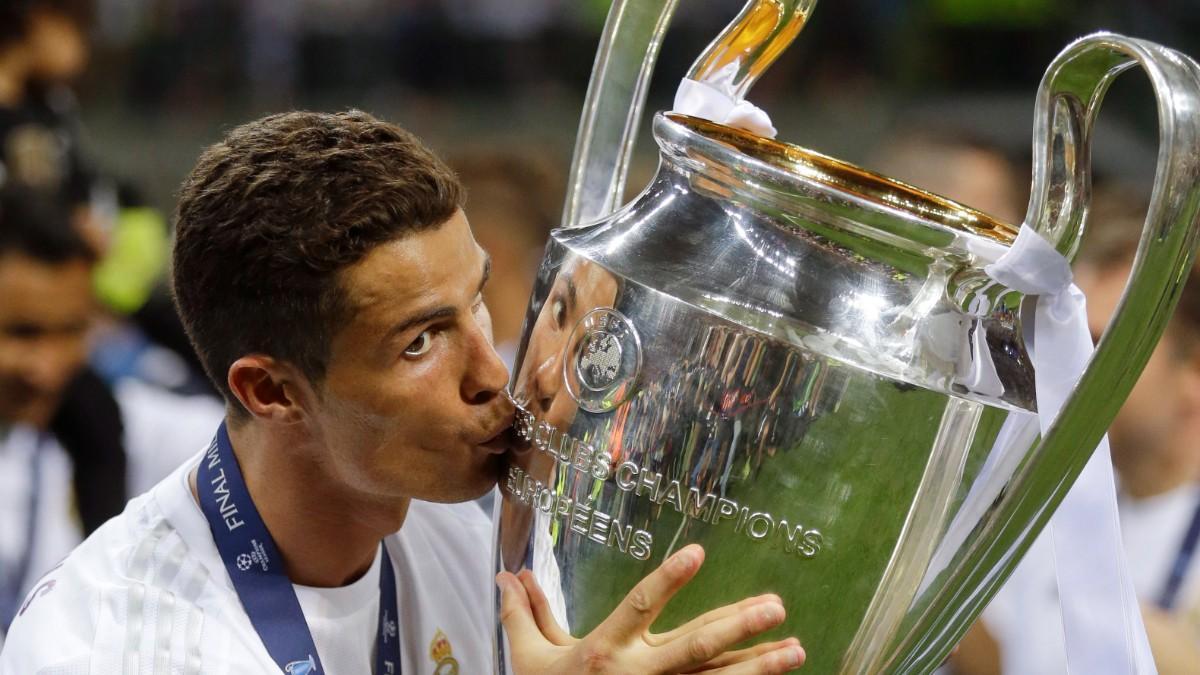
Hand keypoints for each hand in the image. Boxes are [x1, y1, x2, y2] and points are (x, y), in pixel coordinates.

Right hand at [497, 544, 805, 673]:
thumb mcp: (529, 660)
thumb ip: (524, 614)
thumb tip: (506, 575)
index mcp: (606, 651)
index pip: (640, 607)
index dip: (667, 581)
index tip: (698, 555)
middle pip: (695, 646)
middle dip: (738, 627)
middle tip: (777, 607)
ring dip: (760, 667)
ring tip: (796, 650)